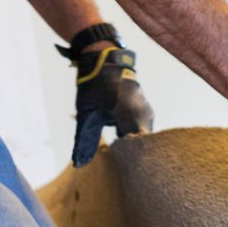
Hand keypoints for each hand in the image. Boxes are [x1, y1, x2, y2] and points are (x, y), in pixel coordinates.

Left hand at [72, 47, 153, 166]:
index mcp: (132, 118)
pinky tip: (119, 133)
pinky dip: (132, 135)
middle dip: (130, 154)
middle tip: (114, 159)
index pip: (136, 151)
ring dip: (130, 143)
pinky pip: (142, 130)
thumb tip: (79, 163)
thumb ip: (85, 140)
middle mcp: (145, 117)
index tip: (115, 165)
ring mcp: (148, 114)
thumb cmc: (95, 86)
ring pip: (142, 138)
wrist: (106, 61)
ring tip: (116, 145)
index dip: (126, 161)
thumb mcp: (87, 115)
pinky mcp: (146, 111)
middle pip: (142, 146)